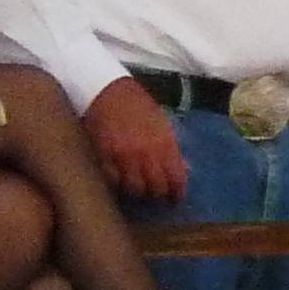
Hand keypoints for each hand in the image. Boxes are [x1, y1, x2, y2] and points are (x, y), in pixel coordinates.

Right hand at [84, 79, 191, 201]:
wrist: (106, 90)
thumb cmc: (137, 104)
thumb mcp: (162, 123)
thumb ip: (172, 147)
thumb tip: (185, 169)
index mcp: (165, 143)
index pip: (176, 177)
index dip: (177, 192)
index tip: (175, 199)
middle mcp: (146, 152)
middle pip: (156, 188)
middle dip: (157, 194)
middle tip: (155, 195)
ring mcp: (123, 155)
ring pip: (133, 188)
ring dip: (137, 191)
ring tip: (136, 189)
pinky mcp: (103, 155)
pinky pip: (112, 180)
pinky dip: (116, 183)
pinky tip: (118, 180)